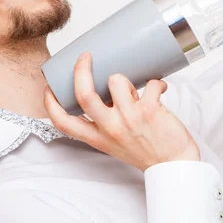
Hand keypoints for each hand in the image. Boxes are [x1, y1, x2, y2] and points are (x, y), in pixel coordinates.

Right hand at [43, 52, 199, 171]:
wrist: (174, 166)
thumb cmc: (145, 152)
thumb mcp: (114, 143)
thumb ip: (103, 123)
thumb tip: (104, 89)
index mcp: (97, 137)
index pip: (64, 123)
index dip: (50, 104)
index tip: (48, 89)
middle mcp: (110, 128)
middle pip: (84, 94)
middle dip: (81, 69)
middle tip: (86, 57)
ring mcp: (129, 119)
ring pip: (116, 80)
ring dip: (125, 78)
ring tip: (135, 88)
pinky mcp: (150, 111)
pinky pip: (149, 84)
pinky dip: (156, 82)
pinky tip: (159, 88)